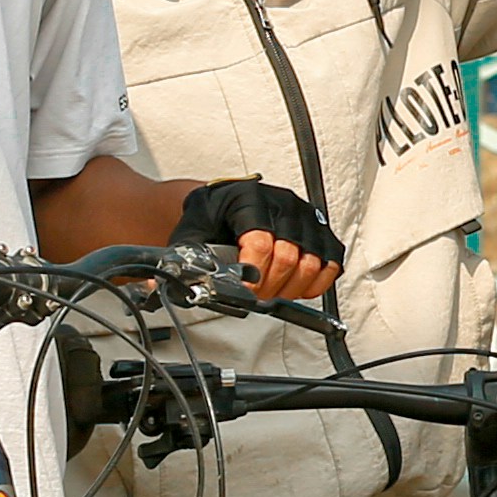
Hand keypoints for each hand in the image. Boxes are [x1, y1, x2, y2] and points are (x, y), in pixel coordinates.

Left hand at [172, 176, 345, 303]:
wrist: (225, 201)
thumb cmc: (211, 216)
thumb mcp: (191, 231)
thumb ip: (184, 257)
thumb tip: (165, 284)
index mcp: (248, 199)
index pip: (260, 240)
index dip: (253, 273)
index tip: (245, 292)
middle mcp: (282, 204)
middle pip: (288, 256)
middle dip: (270, 286)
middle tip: (255, 297)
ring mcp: (305, 216)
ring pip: (312, 262)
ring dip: (292, 288)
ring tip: (272, 294)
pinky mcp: (321, 230)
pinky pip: (331, 264)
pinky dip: (316, 283)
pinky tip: (296, 287)